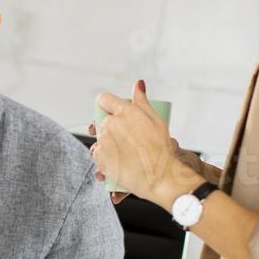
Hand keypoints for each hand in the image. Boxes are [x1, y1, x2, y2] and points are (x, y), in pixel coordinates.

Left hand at [93, 80, 203, 209]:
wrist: (160, 175)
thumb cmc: (161, 148)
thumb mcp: (155, 119)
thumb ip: (142, 101)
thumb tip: (138, 83)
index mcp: (124, 111)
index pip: (103, 99)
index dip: (107, 104)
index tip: (111, 110)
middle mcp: (110, 124)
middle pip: (101, 121)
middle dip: (110, 128)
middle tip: (124, 138)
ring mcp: (103, 141)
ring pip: (99, 139)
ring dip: (107, 143)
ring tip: (124, 153)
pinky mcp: (99, 158)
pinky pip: (97, 154)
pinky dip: (105, 158)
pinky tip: (119, 162)